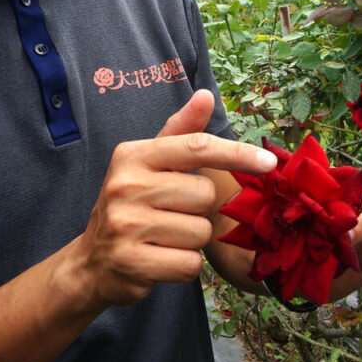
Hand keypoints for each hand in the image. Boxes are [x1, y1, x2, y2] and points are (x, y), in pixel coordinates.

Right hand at [77, 90, 274, 305]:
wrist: (92, 261)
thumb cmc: (132, 206)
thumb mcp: (150, 164)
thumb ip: (181, 132)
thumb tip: (205, 95)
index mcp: (133, 155)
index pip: (197, 147)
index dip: (237, 154)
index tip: (269, 163)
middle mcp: (126, 185)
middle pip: (204, 195)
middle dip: (198, 210)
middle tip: (170, 215)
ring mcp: (126, 225)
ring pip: (201, 232)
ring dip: (191, 241)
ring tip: (164, 238)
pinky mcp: (131, 262)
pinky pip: (189, 264)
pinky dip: (183, 266)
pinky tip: (160, 260)